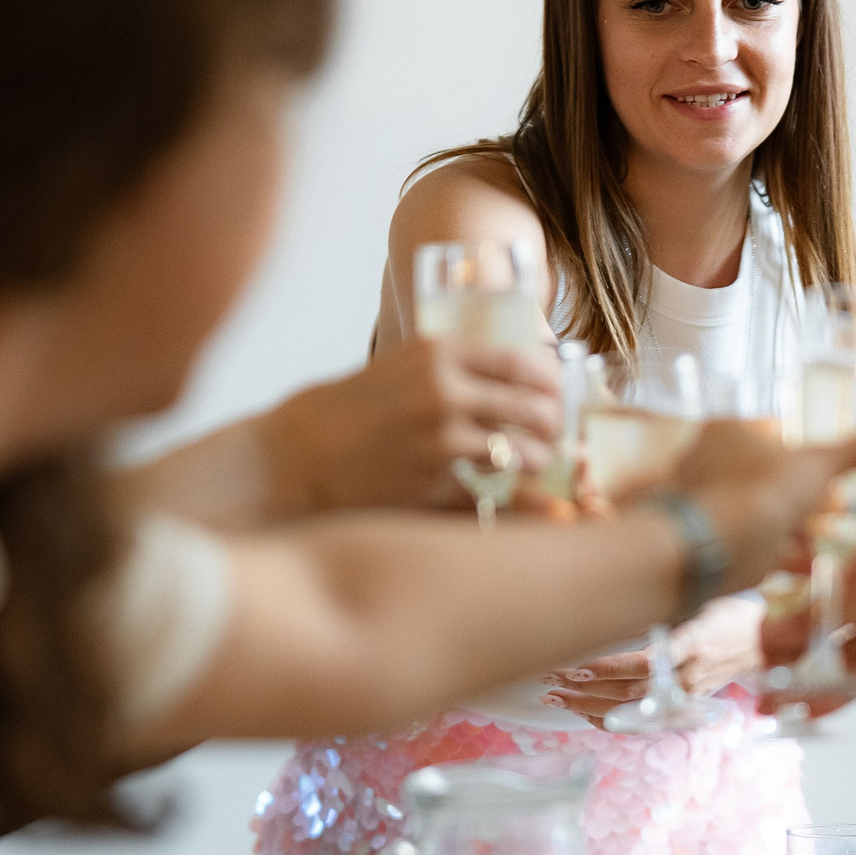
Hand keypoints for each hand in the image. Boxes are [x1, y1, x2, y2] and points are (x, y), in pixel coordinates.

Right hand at [257, 337, 561, 516]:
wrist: (298, 454)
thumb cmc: (351, 411)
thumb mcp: (404, 368)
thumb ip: (456, 368)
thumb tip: (518, 375)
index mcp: (440, 353)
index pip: (524, 362)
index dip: (552, 383)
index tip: (556, 395)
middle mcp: (445, 391)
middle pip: (534, 408)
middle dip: (551, 426)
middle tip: (550, 435)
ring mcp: (440, 439)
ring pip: (524, 454)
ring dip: (535, 463)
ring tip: (530, 466)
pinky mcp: (433, 483)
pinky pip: (496, 497)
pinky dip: (515, 501)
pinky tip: (517, 499)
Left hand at [541, 596, 764, 722]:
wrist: (764, 640)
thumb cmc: (727, 610)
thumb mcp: (700, 599)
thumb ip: (663, 608)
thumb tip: (615, 600)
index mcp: (693, 643)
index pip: (644, 663)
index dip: (610, 668)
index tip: (577, 664)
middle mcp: (690, 674)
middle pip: (630, 691)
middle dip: (586, 688)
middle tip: (550, 681)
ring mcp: (686, 695)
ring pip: (632, 709)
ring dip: (590, 706)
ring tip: (556, 698)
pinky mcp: (684, 705)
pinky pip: (642, 720)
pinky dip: (611, 719)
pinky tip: (583, 714)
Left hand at [673, 420, 855, 594]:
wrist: (706, 552)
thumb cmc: (759, 494)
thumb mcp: (820, 466)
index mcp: (728, 431)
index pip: (775, 435)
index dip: (809, 456)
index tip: (834, 478)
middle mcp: (709, 463)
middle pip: (768, 478)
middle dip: (806, 499)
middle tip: (839, 513)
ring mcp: (705, 507)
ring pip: (759, 515)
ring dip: (795, 531)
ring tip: (827, 545)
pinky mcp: (705, 545)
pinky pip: (749, 546)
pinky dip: (779, 555)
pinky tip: (808, 568)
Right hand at [756, 546, 855, 716]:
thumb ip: (821, 613)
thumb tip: (772, 630)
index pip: (806, 585)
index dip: (778, 608)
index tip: (751, 636)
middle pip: (816, 628)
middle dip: (786, 654)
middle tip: (757, 680)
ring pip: (834, 657)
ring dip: (805, 680)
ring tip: (773, 705)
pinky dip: (836, 696)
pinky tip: (810, 711)